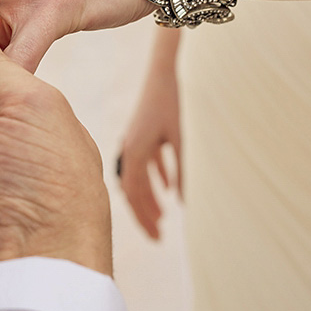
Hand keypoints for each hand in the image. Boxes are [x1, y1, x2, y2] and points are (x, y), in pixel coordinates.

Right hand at [118, 62, 181, 239]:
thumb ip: (180, 169)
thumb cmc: (170, 103)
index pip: (135, 193)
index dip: (145, 216)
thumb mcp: (179, 139)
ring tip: (163, 217)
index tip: (158, 235)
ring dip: (149, 199)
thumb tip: (181, 200)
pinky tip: (166, 189)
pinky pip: (143, 165)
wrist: (161, 74)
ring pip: (136, 180)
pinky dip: (153, 179)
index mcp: (134, 151)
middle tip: (158, 236)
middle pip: (132, 191)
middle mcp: (129, 150)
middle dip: (144, 215)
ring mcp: (132, 143)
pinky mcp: (140, 137)